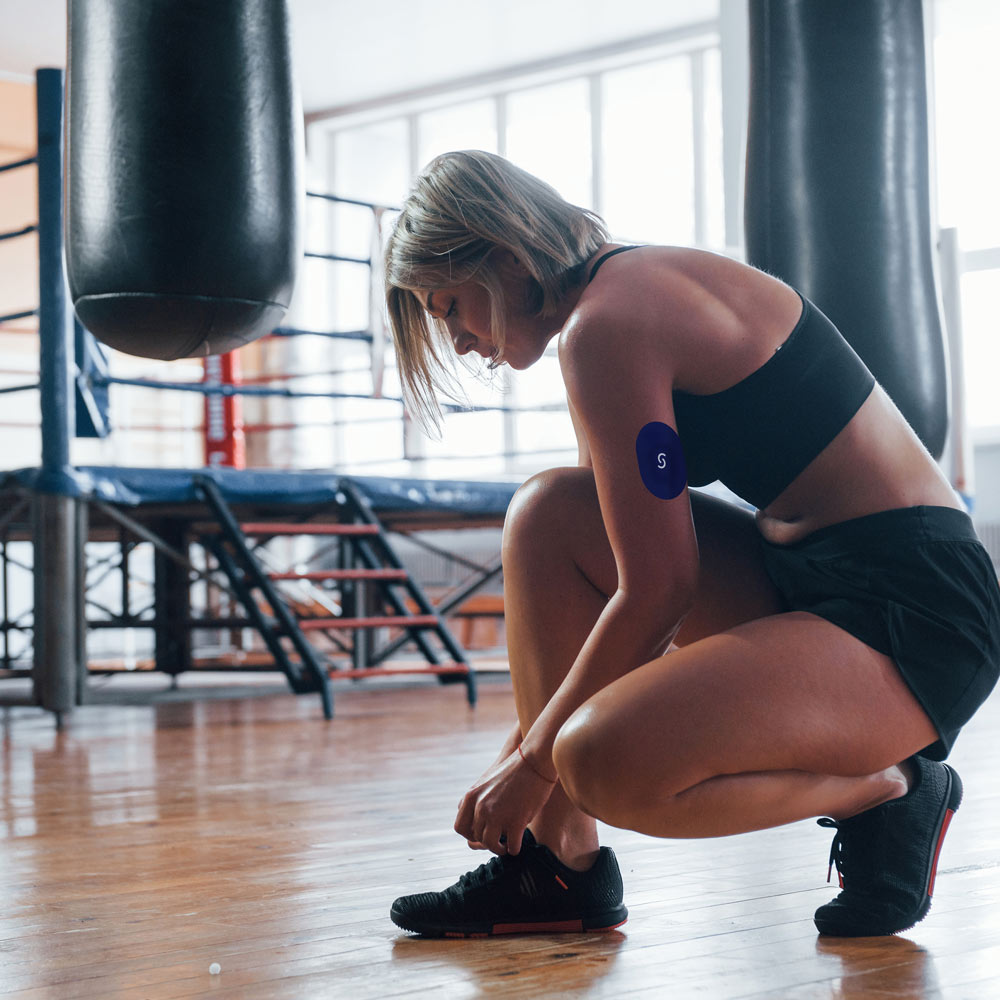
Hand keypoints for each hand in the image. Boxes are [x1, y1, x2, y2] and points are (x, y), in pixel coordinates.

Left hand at [463, 722, 520, 850]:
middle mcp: (481, 807)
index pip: (460, 827)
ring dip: (499, 848)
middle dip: (487, 840)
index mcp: (471, 797)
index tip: (482, 835)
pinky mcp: (516, 821)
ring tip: (506, 847)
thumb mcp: (485, 783)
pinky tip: (517, 845)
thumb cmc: (512, 771)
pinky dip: (514, 849)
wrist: (534, 760)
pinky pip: (512, 846)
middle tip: (498, 840)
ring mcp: (497, 815)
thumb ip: (476, 801)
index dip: (471, 835)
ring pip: (491, 844)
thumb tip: (473, 826)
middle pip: (477, 837)